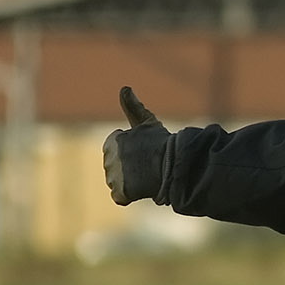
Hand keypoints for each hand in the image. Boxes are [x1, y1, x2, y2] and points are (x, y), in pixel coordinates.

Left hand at [102, 87, 169, 205]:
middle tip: (148, 163)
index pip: (117, 150)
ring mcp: (113, 176)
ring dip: (131, 181)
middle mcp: (109, 158)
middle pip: (116, 166)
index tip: (146, 150)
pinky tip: (142, 188)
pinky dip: (130, 195)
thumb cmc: (162, 143)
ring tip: (148, 175)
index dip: (133, 151)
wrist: (176, 164)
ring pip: (118, 181)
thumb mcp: (147, 122)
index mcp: (113, 141)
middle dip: (130, 166)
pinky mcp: (119, 192)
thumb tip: (124, 88)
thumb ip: (132, 107)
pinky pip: (121, 197)